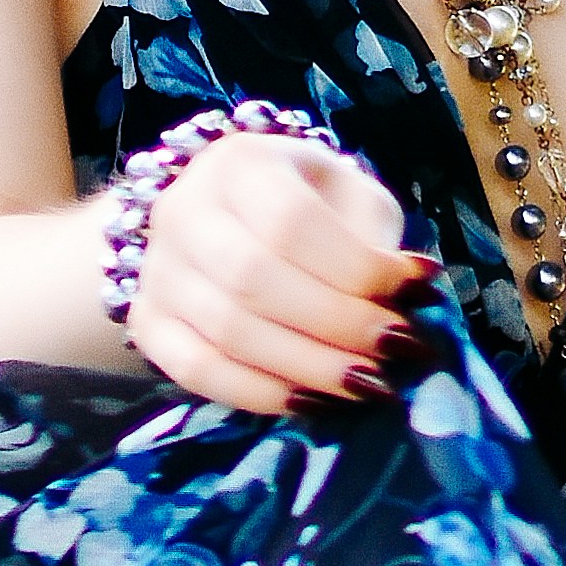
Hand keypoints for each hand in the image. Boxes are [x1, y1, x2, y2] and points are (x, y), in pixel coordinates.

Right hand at [123, 134, 425, 415]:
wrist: (227, 219)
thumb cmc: (307, 206)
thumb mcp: (348, 197)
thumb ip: (375, 241)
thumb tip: (412, 298)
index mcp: (239, 163)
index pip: (292, 223)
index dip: (356, 269)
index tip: (416, 294)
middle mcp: (183, 210)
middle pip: (255, 281)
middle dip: (337, 325)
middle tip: (396, 351)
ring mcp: (157, 271)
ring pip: (228, 333)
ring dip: (308, 368)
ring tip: (368, 383)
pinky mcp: (149, 324)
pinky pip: (198, 371)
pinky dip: (260, 395)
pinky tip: (313, 402)